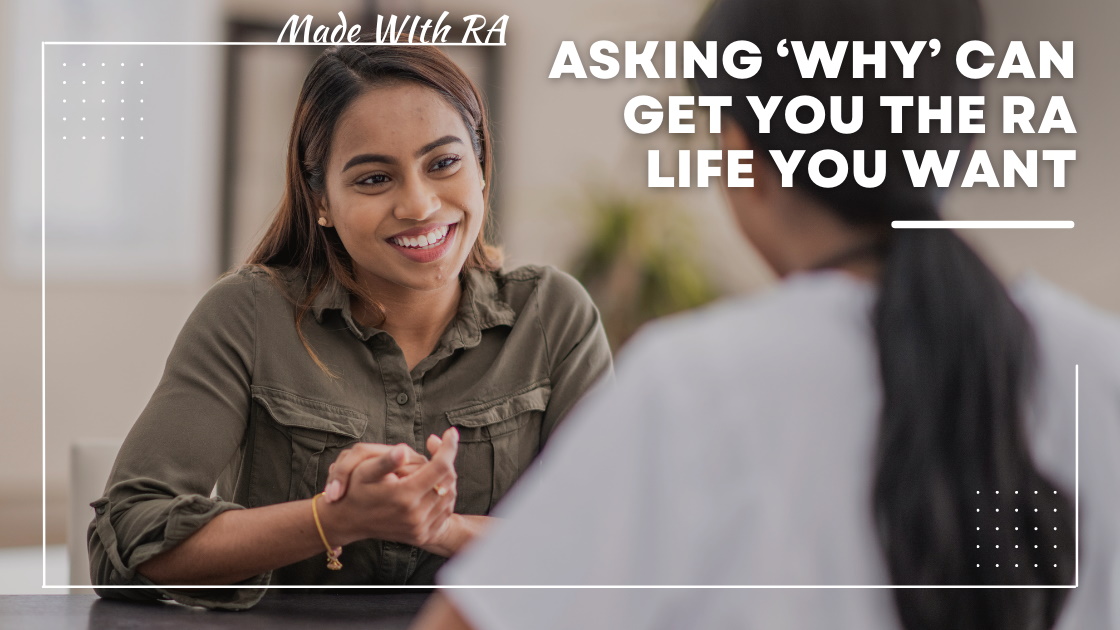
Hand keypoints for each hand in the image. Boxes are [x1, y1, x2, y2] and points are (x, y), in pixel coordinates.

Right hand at [325, 428, 459, 548]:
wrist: (348, 521)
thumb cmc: (355, 490)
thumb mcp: (363, 471)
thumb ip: (386, 461)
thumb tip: (404, 451)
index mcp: (404, 496)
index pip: (440, 467)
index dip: (448, 447)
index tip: (451, 432)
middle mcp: (415, 515)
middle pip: (448, 480)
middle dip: (446, 459)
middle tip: (435, 447)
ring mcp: (420, 528)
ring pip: (449, 495)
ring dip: (445, 477)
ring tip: (431, 466)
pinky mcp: (422, 535)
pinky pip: (445, 511)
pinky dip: (443, 495)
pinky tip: (431, 484)